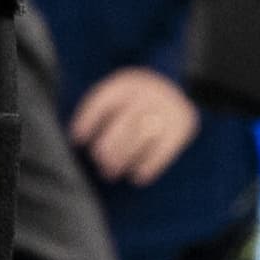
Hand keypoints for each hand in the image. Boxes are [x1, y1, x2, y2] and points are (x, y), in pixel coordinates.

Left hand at [71, 68, 198, 185]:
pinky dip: (150, 164)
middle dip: (109, 145)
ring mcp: (167, 107)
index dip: (88, 119)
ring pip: (143, 134)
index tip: (77, 139)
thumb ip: (97, 113)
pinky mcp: (182, 124)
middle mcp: (148, 92)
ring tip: (110, 172)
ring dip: (125, 156)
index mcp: (126, 83)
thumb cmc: (130, 101)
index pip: (105, 99)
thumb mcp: (114, 95)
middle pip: (125, 121)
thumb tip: (77, 139)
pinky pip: (165, 148)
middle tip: (99, 162)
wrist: (169, 87)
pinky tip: (137, 176)